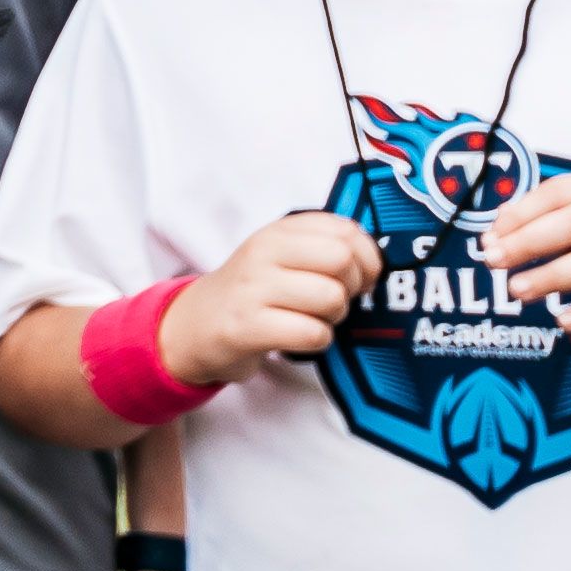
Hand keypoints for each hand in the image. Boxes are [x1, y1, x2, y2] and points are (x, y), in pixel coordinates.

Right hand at [161, 213, 381, 384]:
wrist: (194, 326)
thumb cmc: (253, 293)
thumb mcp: (280, 256)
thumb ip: (324, 247)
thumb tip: (376, 264)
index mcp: (277, 231)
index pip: (346, 230)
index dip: (366, 258)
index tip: (357, 276)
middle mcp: (262, 252)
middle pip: (342, 260)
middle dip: (350, 288)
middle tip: (333, 300)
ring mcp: (252, 289)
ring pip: (331, 298)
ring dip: (333, 317)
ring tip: (312, 318)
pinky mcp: (247, 326)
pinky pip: (312, 333)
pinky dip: (317, 340)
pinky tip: (298, 337)